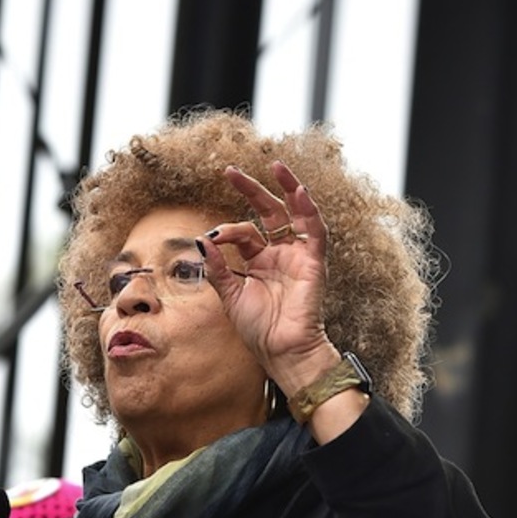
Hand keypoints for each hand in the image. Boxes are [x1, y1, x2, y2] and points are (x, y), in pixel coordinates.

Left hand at [198, 160, 333, 390]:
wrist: (282, 351)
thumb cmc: (258, 330)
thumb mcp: (230, 296)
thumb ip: (217, 268)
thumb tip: (201, 240)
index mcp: (259, 261)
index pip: (244, 232)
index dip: (227, 230)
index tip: (212, 236)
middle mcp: (280, 253)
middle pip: (268, 212)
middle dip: (251, 190)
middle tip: (231, 171)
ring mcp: (298, 255)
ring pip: (295, 213)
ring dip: (286, 188)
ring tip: (275, 166)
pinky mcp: (314, 262)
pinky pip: (314, 230)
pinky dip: (308, 209)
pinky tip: (298, 191)